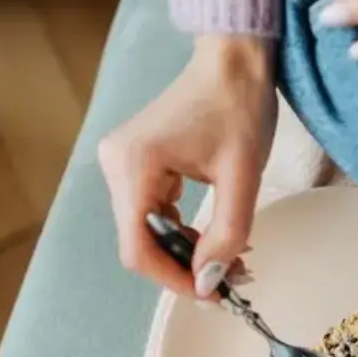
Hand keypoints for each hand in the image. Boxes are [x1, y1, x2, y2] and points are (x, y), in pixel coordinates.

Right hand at [99, 35, 276, 297]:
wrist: (234, 62)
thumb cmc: (240, 109)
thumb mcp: (242, 176)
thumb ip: (227, 233)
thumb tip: (209, 280)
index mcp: (134, 165)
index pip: (138, 247)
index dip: (173, 279)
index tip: (214, 294)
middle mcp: (115, 165)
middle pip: (140, 242)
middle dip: (185, 267)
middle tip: (234, 279)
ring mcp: (121, 164)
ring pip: (147, 231)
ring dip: (187, 252)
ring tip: (233, 259)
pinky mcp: (135, 163)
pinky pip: (152, 213)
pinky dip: (183, 231)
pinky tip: (215, 236)